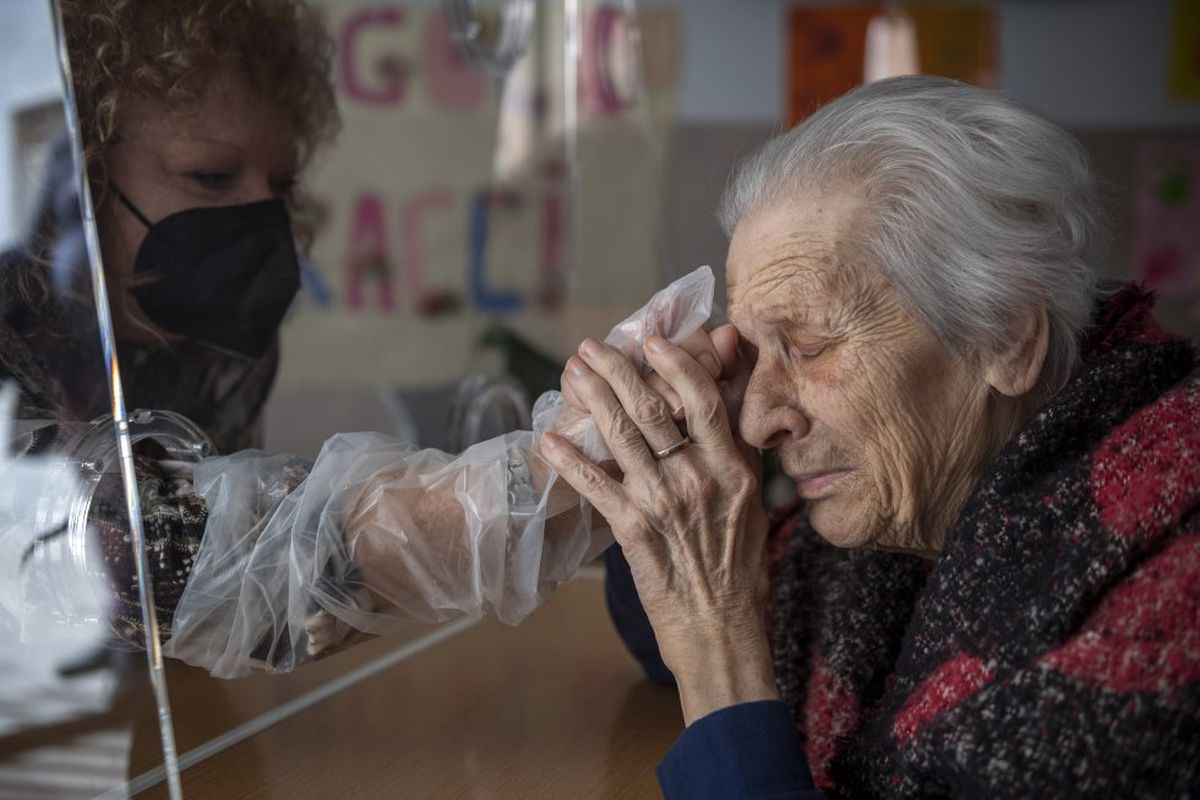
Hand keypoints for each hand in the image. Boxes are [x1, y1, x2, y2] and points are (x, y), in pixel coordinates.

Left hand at [540, 329, 776, 724]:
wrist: (723, 630)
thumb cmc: (740, 567)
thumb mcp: (753, 502)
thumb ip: (738, 449)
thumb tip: (730, 398)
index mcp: (733, 470)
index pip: (704, 401)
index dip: (676, 364)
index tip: (653, 339)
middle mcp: (699, 480)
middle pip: (654, 410)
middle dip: (619, 371)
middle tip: (592, 346)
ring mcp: (664, 504)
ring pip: (623, 437)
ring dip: (593, 399)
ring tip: (572, 372)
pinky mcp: (634, 532)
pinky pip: (595, 486)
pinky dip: (569, 460)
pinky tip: (547, 437)